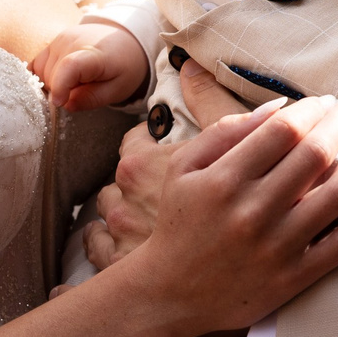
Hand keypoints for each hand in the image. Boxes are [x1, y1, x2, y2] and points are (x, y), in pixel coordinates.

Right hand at [36, 21, 147, 110]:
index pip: (70, 66)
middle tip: (82, 89)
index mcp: (94, 53)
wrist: (125, 42)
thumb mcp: (117, 89)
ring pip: (41, 72)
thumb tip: (66, 105)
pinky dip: (44, 76)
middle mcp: (73, 41)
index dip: (60, 86)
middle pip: (52, 76)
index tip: (58, 103)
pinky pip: (37, 64)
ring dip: (53, 84)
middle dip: (62, 91)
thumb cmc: (123, 67)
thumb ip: (92, 98)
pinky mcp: (53, 41)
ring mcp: (60, 39)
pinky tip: (61, 77)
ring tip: (76, 81)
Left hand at [85, 61, 273, 266]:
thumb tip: (189, 64)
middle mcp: (122, 202)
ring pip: (105, 222)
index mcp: (141, 166)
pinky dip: (105, 253)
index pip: (134, 142)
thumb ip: (208, 101)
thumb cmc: (240, 201)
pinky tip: (119, 256)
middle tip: (163, 197)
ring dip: (122, 223)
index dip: (152, 145)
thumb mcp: (230, 143)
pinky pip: (97, 254)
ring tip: (148, 229)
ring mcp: (119, 240)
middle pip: (117, 184)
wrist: (234, 268)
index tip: (167, 155)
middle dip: (135, 190)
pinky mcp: (121, 272)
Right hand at [118, 93, 337, 336]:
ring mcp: (277, 248)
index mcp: (224, 181)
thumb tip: (280, 106)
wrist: (169, 293)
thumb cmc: (179, 221)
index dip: (314, 109)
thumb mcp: (184, 167)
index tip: (328, 101)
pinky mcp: (295, 277)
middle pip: (316, 155)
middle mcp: (253, 213)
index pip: (285, 131)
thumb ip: (226, 130)